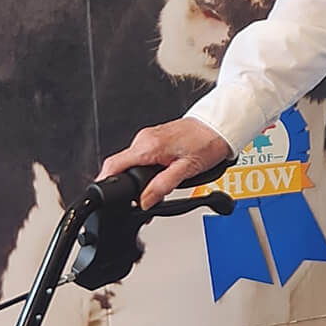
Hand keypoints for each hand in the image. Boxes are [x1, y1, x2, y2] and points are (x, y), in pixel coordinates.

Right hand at [98, 118, 233, 210]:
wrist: (220, 125)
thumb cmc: (208, 142)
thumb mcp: (187, 170)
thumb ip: (162, 186)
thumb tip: (144, 201)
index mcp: (148, 145)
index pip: (112, 165)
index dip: (105, 183)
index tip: (106, 197)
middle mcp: (145, 138)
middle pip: (121, 166)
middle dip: (127, 184)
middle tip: (141, 199)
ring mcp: (149, 136)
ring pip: (133, 162)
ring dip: (139, 176)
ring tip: (157, 187)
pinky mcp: (156, 137)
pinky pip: (142, 155)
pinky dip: (146, 168)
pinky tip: (161, 174)